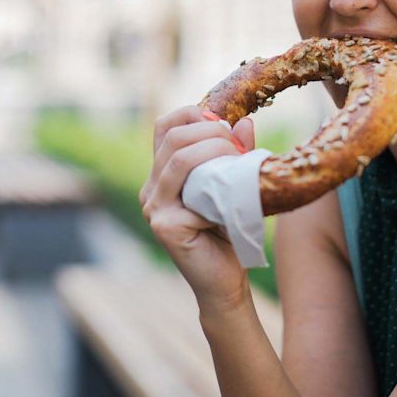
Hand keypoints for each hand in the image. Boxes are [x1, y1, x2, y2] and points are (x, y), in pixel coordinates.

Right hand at [140, 105, 256, 311]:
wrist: (225, 282)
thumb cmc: (229, 233)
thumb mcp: (232, 185)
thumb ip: (235, 154)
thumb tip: (245, 122)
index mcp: (161, 174)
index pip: (165, 127)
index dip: (192, 114)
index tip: (223, 122)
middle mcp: (151, 188)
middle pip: (173, 137)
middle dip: (210, 131)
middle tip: (238, 143)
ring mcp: (154, 208)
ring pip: (178, 159)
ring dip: (214, 151)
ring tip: (239, 159)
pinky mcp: (164, 226)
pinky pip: (191, 194)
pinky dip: (216, 192)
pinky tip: (229, 204)